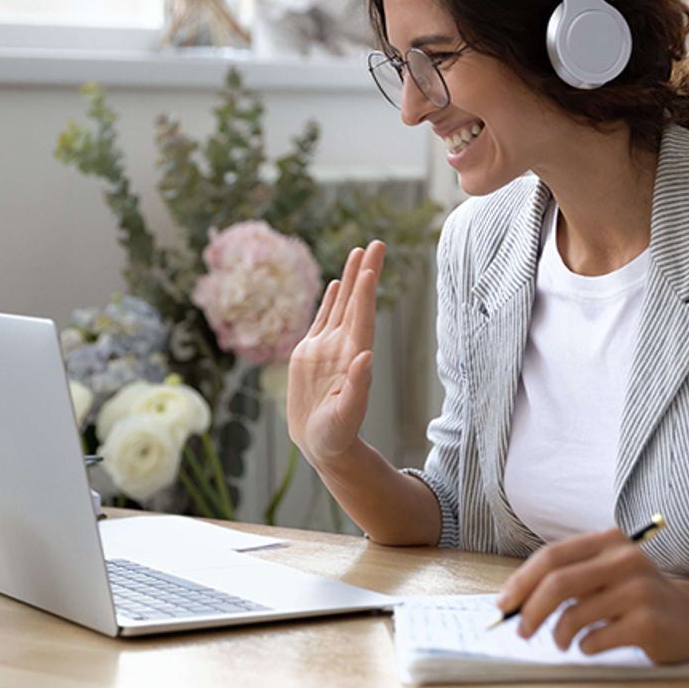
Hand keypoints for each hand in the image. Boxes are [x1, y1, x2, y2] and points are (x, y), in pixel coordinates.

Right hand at [286, 240, 385, 470]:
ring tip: (358, 251)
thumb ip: (358, 387)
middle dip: (366, 272)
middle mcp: (344, 347)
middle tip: (377, 242)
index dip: (366, 294)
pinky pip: (324, 319)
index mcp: (354, 358)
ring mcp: (328, 348)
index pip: (362, 319)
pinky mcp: (311, 353)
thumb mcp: (347, 414)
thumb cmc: (338, 435)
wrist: (323, 445)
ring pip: (341, 304)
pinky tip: (339, 282)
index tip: (371, 269)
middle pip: (357, 302)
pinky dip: (332, 299)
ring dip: (352, 278)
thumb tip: (366, 357)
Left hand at [494, 528, 688, 663]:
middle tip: (521, 631)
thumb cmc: (639, 597)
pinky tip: (593, 646)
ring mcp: (639, 591)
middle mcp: (624, 560)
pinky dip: (584, 648)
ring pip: (573, 616)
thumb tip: (515, 601)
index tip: (504, 605)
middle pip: (558, 584)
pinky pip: (595, 640)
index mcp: (609, 541)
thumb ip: (571, 578)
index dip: (521, 582)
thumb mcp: (609, 572)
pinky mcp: (648, 623)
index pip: (551, 557)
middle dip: (530, 611)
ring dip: (558, 635)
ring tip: (563, 642)